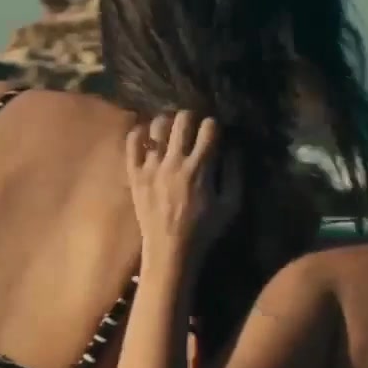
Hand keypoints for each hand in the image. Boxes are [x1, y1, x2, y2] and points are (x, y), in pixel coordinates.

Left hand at [125, 112, 240, 268]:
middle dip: (191, 117)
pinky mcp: (134, 174)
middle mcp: (174, 162)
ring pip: (156, 126)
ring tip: (171, 131)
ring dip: (167, 123)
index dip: (215, 125)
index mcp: (200, 169)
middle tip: (193, 126)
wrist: (169, 250)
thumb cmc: (204, 229)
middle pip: (182, 120)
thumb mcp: (231, 205)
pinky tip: (149, 138)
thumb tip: (235, 148)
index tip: (215, 132)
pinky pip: (132, 143)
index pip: (209, 128)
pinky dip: (140, 134)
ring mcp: (151, 167)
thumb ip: (234, 174)